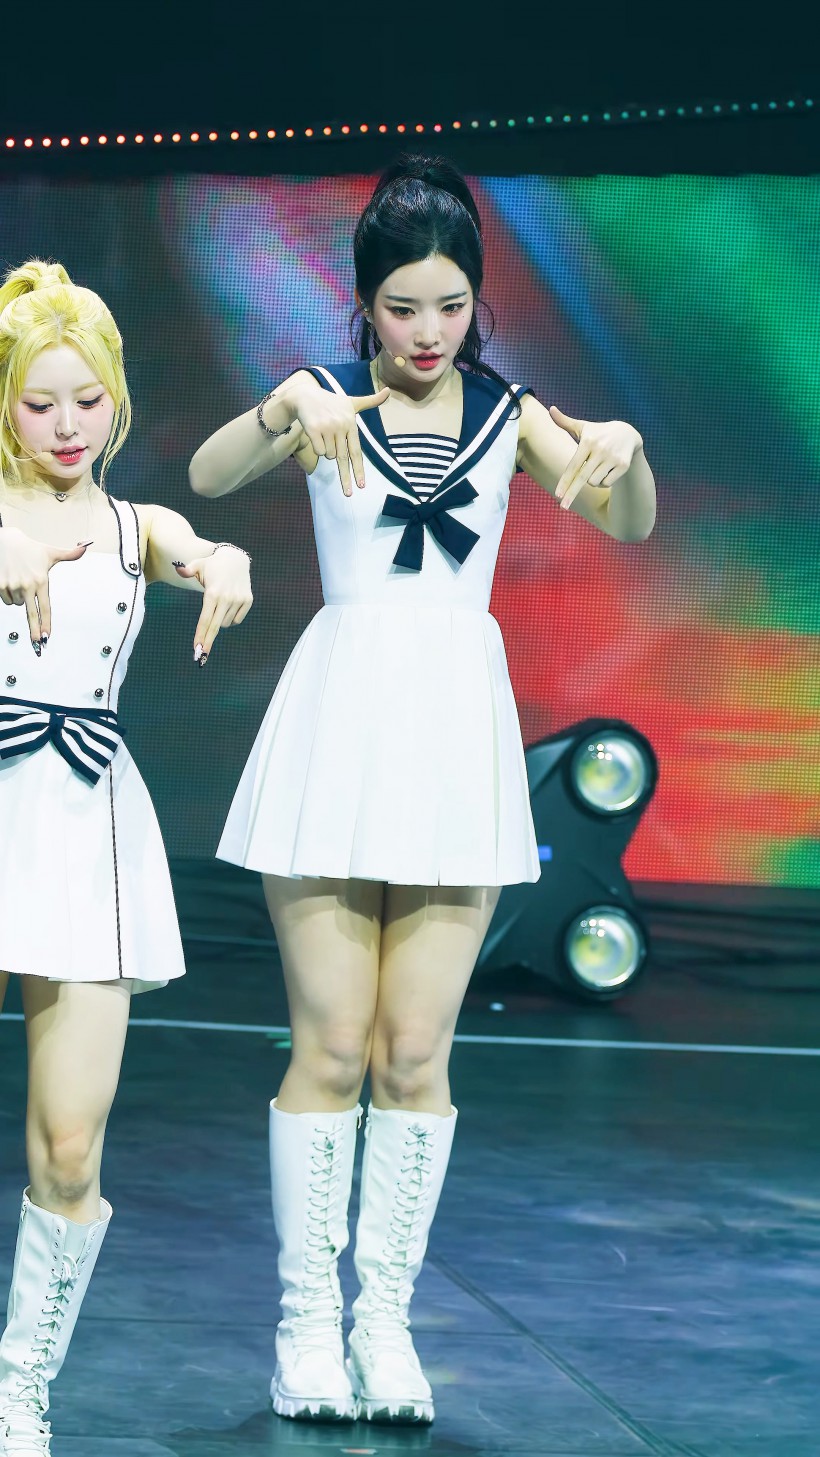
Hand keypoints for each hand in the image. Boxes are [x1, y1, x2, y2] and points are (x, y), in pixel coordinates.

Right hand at [0, 528, 92, 645]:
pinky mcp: (0, 585)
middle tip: (38, 644)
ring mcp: (12, 586)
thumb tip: (85, 547)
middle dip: (35, 631)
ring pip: (18, 605)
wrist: (5, 540)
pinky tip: (10, 582)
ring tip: (20, 581)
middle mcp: (26, 585)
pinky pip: (7, 601)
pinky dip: (9, 595)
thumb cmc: (30, 548)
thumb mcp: (51, 552)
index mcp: (41, 580)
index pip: (45, 607)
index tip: (48, 636)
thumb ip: (70, 554)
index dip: (46, 623)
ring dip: (20, 599)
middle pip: (31, 614)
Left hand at [174, 547, 252, 665]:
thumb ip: (187, 569)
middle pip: (215, 627)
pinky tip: (228, 607)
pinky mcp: (247, 601)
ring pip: (225, 623)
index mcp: (213, 593)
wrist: (236, 559)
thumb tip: (178, 569)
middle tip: (201, 656)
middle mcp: (227, 598)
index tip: (197, 648)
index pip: (205, 619)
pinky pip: (236, 619)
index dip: (200, 635)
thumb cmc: (212, 565)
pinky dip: (230, 618)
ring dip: (219, 622)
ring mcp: (239, 600)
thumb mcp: (198, 565)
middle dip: (207, 642)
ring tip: (218, 607)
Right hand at [286, 378, 389, 496]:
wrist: (305, 396)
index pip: (356, 451)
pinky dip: (317, 446)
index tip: (362, 485)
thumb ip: (370, 401)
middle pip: (343, 459)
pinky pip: (318, 450)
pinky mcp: (313, 430)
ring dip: (326, 450)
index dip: (359, 469)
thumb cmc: (331, 402)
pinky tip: (315, 434)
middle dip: (346, 478)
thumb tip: (388, 391)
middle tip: (349, 494)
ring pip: (329, 455)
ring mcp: (327, 428)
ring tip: (324, 434)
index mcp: (351, 423)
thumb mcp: (351, 402)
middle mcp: (340, 426)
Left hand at [550, 407, 642, 511]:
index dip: (565, 481)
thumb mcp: (583, 427)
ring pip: (594, 482)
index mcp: (588, 441)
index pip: (573, 466)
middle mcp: (600, 449)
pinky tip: (607, 471)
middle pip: (583, 479)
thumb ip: (565, 422)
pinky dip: (603, 481)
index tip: (558, 494)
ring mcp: (613, 458)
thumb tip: (550, 410)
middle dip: (572, 494)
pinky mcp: (623, 465)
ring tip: (596, 468)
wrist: (628, 433)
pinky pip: (606, 483)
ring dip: (592, 480)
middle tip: (563, 507)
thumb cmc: (599, 432)